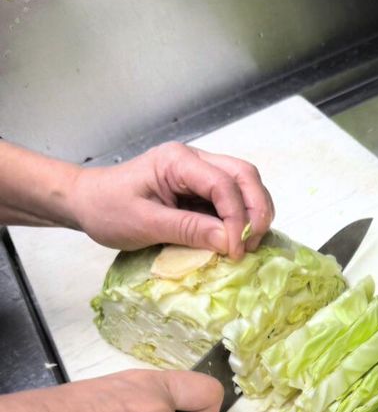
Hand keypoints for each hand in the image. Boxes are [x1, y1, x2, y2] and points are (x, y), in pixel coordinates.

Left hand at [70, 142, 274, 259]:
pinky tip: (239, 238)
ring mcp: (200, 173)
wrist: (86, 202)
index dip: (237, 218)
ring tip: (249, 244)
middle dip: (257, 210)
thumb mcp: (145, 223)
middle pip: (245, 175)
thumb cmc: (108, 210)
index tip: (234, 251)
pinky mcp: (201, 189)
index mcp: (178, 161)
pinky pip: (233, 198)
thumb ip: (189, 230)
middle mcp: (195, 160)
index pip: (223, 184)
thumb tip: (229, 242)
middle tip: (252, 245)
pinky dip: (243, 217)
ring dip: (255, 213)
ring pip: (245, 184)